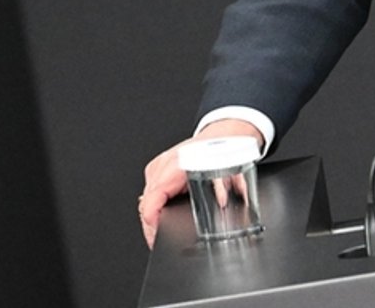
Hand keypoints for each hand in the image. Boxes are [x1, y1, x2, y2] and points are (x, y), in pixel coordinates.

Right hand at [139, 119, 265, 247]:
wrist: (221, 134)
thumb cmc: (222, 149)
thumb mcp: (227, 171)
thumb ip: (223, 188)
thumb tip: (222, 203)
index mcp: (178, 164)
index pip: (153, 198)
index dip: (152, 222)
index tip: (158, 235)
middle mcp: (164, 164)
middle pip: (146, 202)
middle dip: (152, 225)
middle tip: (159, 240)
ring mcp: (158, 166)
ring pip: (146, 199)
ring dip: (152, 216)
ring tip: (160, 231)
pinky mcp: (158, 170)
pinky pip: (150, 193)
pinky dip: (154, 207)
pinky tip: (161, 217)